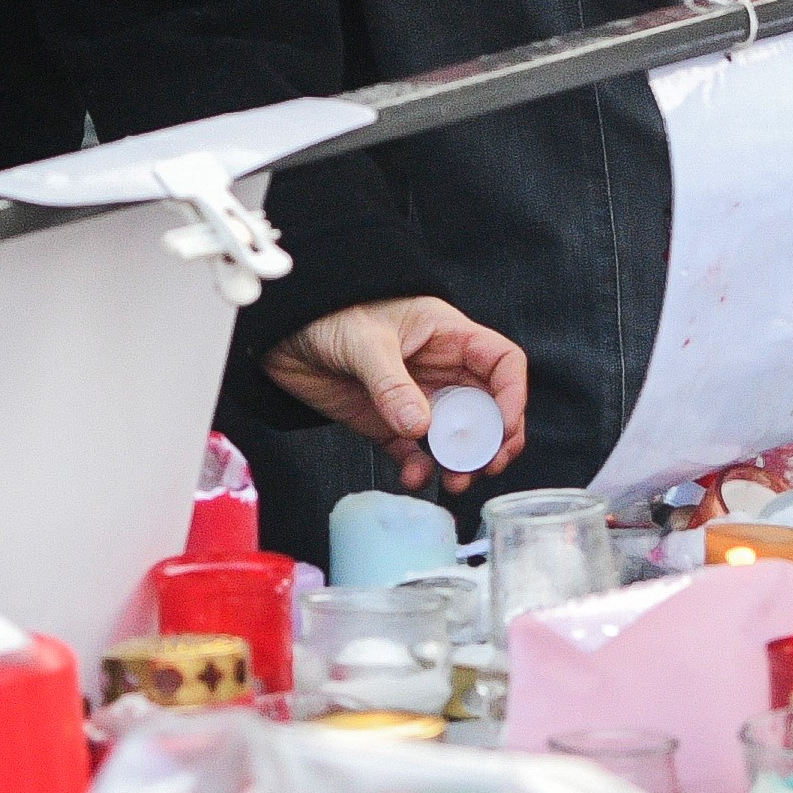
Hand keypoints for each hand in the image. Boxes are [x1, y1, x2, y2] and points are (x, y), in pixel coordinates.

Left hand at [258, 297, 526, 485]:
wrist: (279, 332)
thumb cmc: (327, 312)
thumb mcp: (363, 340)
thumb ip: (392, 383)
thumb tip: (420, 427)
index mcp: (448, 336)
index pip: (502, 363)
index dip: (513, 395)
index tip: (504, 427)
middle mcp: (440, 369)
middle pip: (488, 408)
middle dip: (493, 441)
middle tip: (484, 467)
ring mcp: (416, 398)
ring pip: (457, 436)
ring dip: (462, 462)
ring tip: (454, 481)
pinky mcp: (388, 422)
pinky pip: (416, 451)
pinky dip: (420, 468)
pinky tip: (414, 476)